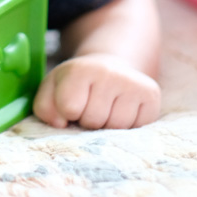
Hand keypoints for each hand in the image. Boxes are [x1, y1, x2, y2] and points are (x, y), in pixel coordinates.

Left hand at [32, 53, 160, 129]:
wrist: (110, 68)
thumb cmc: (77, 84)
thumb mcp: (52, 89)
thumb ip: (45, 107)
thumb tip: (60, 124)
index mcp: (79, 69)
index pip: (69, 108)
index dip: (68, 112)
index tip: (71, 103)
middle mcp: (108, 72)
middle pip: (93, 120)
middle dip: (88, 120)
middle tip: (90, 105)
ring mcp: (132, 83)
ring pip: (116, 127)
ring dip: (108, 125)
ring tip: (106, 108)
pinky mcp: (151, 94)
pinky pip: (137, 127)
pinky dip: (128, 126)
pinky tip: (122, 109)